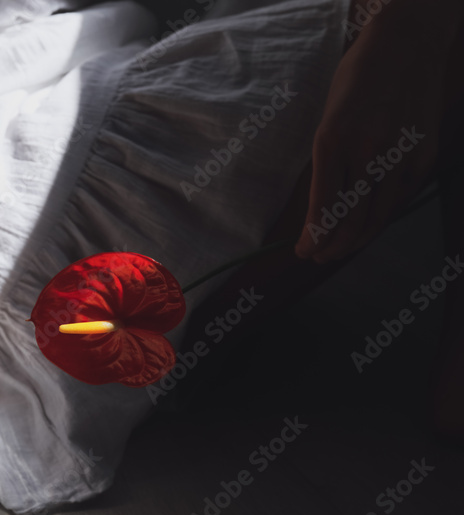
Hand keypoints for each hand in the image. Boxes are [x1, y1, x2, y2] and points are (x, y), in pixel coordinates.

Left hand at [295, 0, 456, 262]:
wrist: (407, 45)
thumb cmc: (357, 81)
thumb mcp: (328, 119)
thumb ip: (327, 163)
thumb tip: (320, 209)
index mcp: (333, 141)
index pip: (322, 207)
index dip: (313, 238)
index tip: (303, 251)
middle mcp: (367, 151)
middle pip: (351, 219)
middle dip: (331, 246)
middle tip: (318, 257)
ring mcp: (400, 154)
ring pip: (378, 215)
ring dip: (355, 240)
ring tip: (339, 249)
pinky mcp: (424, 155)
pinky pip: (400, 198)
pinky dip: (381, 216)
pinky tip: (366, 225)